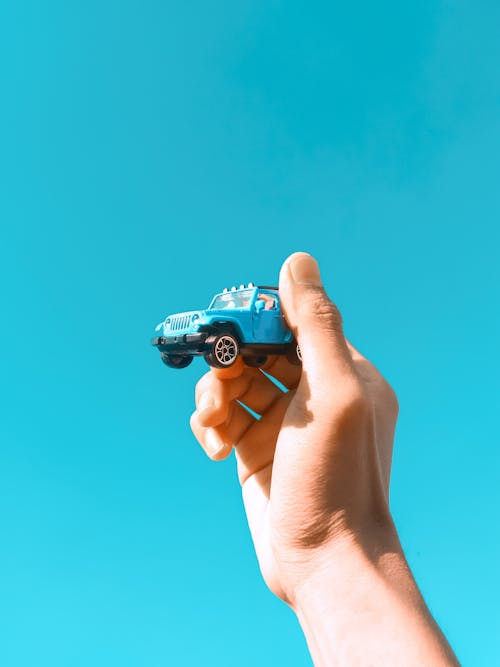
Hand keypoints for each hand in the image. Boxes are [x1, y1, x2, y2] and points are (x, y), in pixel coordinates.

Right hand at [190, 252, 398, 604]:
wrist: (324, 561)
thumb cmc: (335, 477)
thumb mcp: (332, 394)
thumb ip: (316, 326)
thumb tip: (298, 261)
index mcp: (344, 371)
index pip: (294, 322)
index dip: (258, 317)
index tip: (228, 322)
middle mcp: (314, 393)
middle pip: (257, 350)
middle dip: (229, 360)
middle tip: (216, 375)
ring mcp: (282, 422)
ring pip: (234, 382)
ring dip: (213, 394)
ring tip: (211, 421)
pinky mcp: (254, 449)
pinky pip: (222, 416)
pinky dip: (209, 423)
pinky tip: (211, 446)